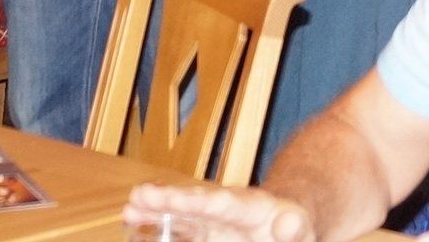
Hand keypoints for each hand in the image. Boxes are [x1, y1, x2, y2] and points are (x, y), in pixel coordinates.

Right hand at [125, 182, 312, 241]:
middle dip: (168, 199)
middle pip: (195, 202)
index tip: (173, 198)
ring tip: (128, 208)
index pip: (223, 202)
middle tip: (138, 195)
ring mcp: (212, 222)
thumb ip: (295, 229)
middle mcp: (225, 209)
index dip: (198, 201)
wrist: (289, 225)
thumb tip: (287, 224)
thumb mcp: (301, 229)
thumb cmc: (295, 229)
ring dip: (155, 210)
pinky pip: (179, 230)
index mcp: (250, 207)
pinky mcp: (205, 234)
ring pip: (180, 214)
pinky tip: (132, 222)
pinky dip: (156, 225)